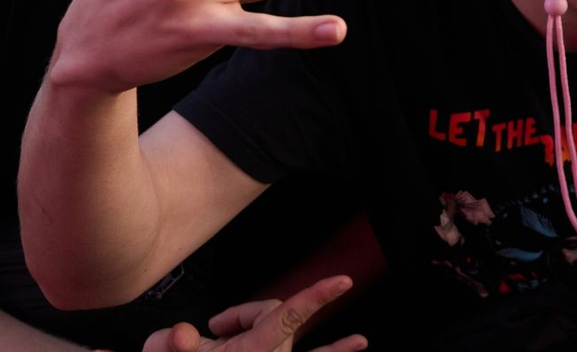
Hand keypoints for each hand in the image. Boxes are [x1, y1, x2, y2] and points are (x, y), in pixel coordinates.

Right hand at [141, 275, 365, 351]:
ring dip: (260, 324)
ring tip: (234, 327)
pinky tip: (357, 345)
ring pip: (283, 331)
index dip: (313, 297)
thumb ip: (170, 345)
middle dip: (245, 314)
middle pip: (274, 315)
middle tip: (214, 327)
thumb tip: (181, 334)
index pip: (283, 316)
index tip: (343, 281)